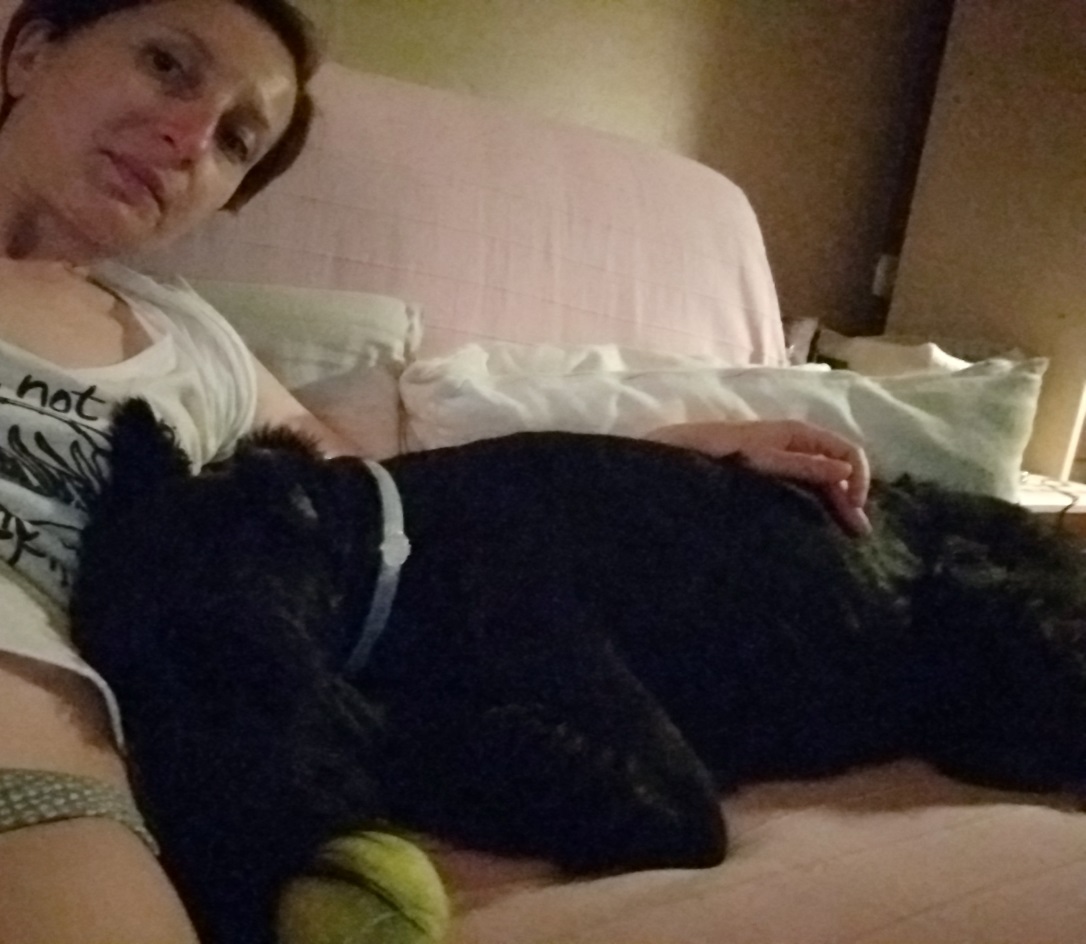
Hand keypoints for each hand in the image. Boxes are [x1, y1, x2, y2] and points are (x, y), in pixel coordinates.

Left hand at [645, 419, 871, 535]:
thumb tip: (845, 472)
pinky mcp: (768, 476)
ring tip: (843, 537)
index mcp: (798, 433)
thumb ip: (802, 465)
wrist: (676, 454)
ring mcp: (782, 459)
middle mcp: (795, 443)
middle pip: (837, 469)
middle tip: (857, 536)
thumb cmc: (717, 453)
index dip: (858, 478)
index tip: (854, 510)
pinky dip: (815, 505)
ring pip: (821, 481)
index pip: (846, 451)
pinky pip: (802, 488)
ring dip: (835, 504)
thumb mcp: (763, 460)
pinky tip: (816, 526)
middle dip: (850, 498)